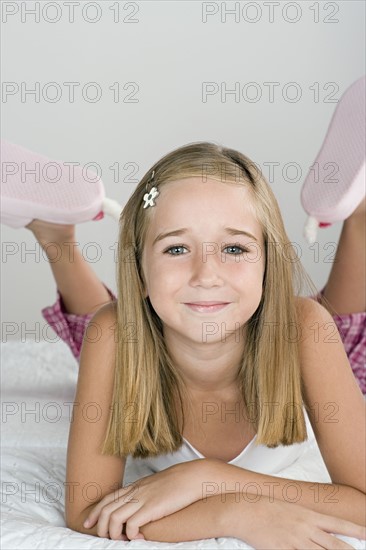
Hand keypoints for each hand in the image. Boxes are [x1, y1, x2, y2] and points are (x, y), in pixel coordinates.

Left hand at [83, 459, 205, 539]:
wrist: (192, 477)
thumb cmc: (178, 483)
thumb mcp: (156, 486)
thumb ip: (145, 494)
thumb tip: (140, 507)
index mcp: (135, 486)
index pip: (108, 498)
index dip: (96, 512)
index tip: (88, 523)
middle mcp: (135, 492)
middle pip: (107, 509)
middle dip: (101, 527)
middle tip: (103, 538)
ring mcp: (142, 499)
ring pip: (114, 518)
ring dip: (113, 533)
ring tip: (120, 540)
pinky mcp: (152, 508)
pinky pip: (132, 524)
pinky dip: (130, 534)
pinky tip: (136, 538)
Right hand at [232, 495, 365, 549]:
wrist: (245, 510)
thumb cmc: (266, 507)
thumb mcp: (291, 508)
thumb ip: (308, 521)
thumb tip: (322, 530)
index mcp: (308, 515)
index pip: (339, 524)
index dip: (356, 531)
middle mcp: (305, 528)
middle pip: (335, 545)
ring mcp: (295, 541)